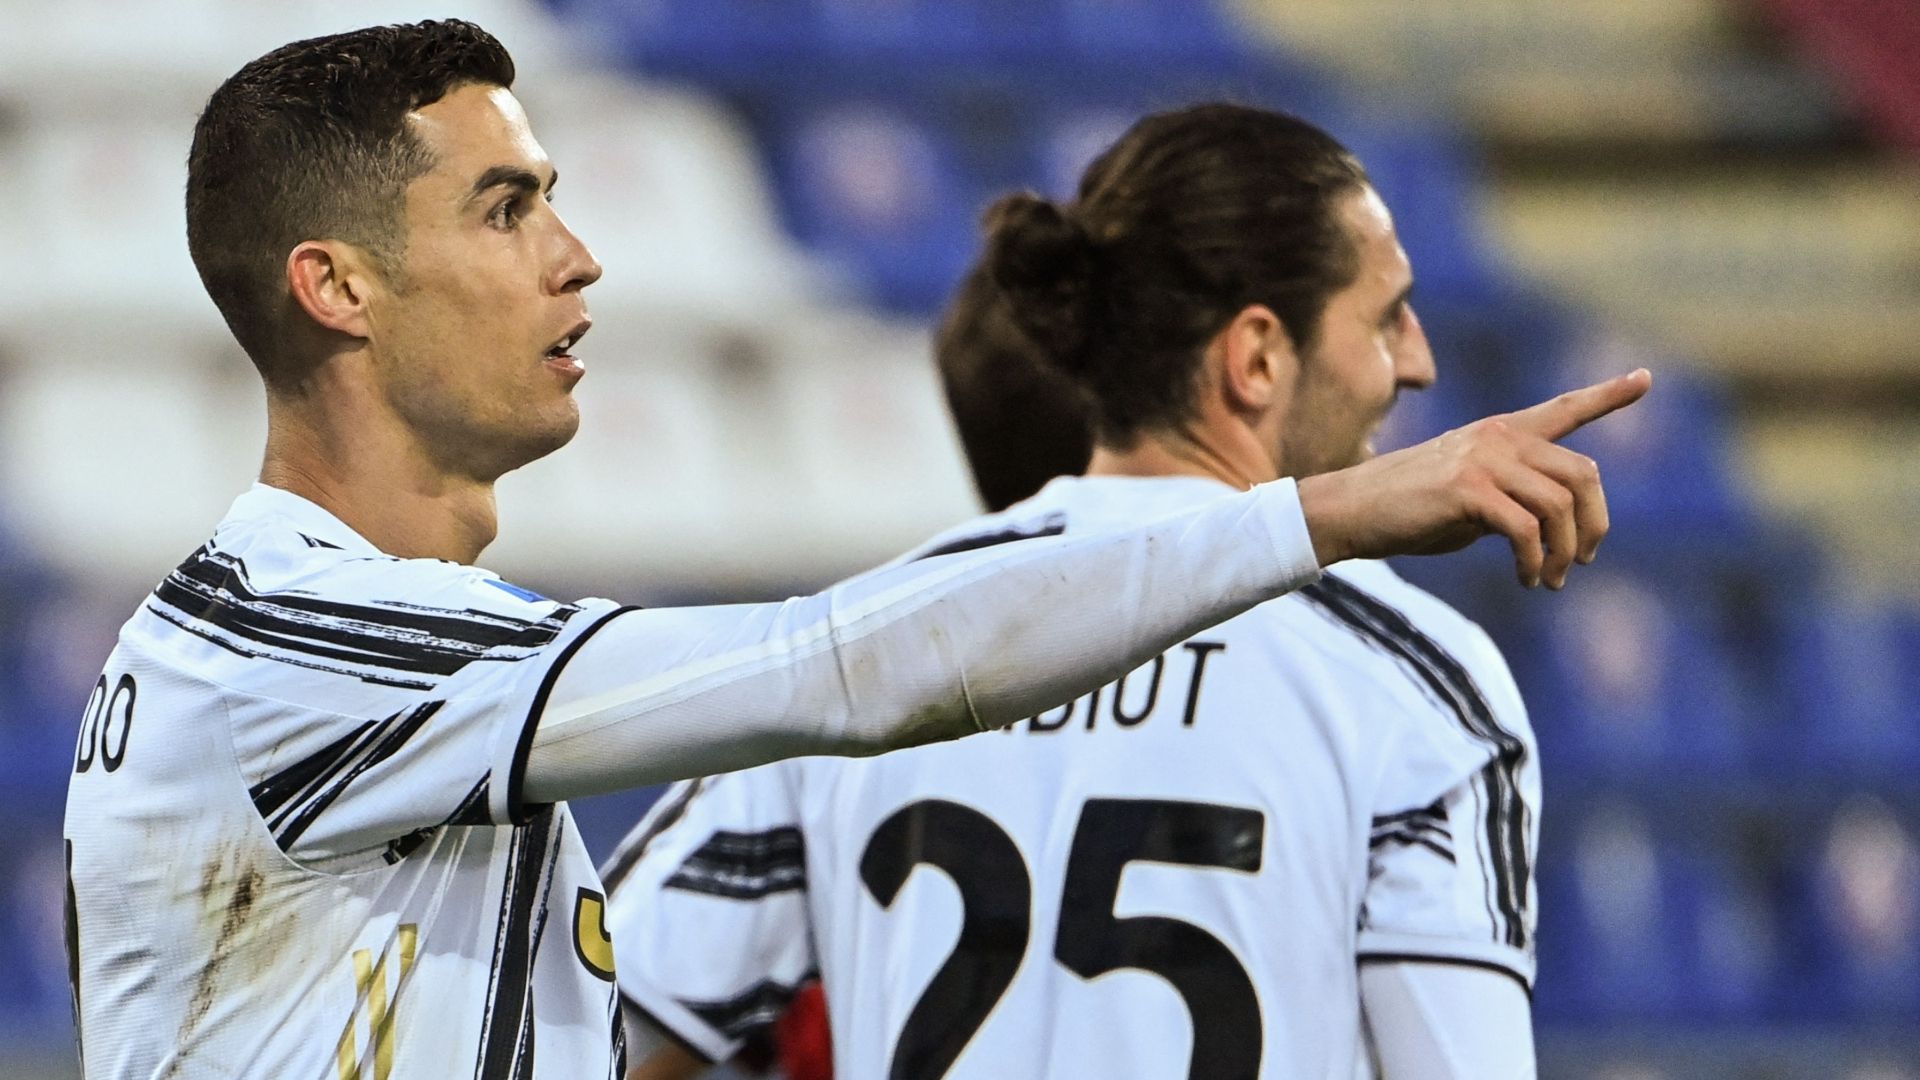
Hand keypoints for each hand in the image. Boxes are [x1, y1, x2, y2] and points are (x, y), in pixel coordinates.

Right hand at [1297, 369, 1651, 587]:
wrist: (1349, 511)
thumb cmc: (1404, 511)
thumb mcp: (1467, 498)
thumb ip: (1510, 497)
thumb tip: (1549, 530)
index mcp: (1500, 433)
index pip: (1564, 409)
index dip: (1608, 395)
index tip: (1645, 379)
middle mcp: (1498, 437)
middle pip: (1584, 475)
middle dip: (1594, 526)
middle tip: (1582, 563)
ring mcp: (1484, 460)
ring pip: (1561, 506)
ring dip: (1564, 554)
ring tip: (1550, 581)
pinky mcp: (1468, 490)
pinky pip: (1527, 530)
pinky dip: (1536, 562)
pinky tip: (1527, 579)